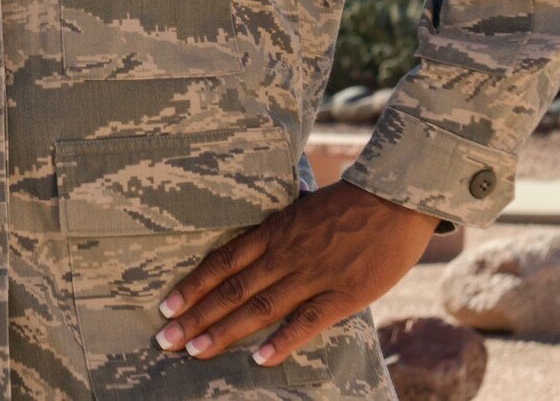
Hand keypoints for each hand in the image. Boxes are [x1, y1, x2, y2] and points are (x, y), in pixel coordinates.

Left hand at [154, 180, 438, 366]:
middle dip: (195, 316)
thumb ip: (277, 229)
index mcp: (273, 232)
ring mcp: (312, 275)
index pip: (222, 262)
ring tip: (195, 352)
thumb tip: (254, 240)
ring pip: (259, 307)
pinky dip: (283, 340)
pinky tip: (260, 360)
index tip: (166, 305)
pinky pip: (307, 321)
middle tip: (165, 339)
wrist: (394, 199)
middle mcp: (284, 255)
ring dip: (225, 331)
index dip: (192, 285)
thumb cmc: (348, 203)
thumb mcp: (301, 208)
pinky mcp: (342, 294)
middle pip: (231, 289)